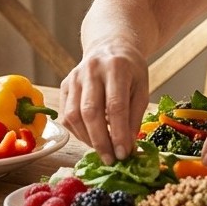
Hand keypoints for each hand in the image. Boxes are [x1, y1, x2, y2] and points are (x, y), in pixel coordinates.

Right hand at [58, 42, 148, 164]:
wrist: (110, 46)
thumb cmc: (130, 70)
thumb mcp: (142, 87)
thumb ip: (135, 116)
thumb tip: (126, 147)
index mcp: (116, 67)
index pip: (115, 106)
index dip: (118, 133)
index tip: (123, 154)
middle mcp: (91, 70)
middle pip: (90, 112)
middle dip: (100, 141)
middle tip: (110, 159)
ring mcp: (74, 77)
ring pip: (74, 116)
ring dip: (88, 139)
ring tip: (102, 150)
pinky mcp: (64, 85)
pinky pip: (66, 115)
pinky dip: (78, 132)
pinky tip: (92, 137)